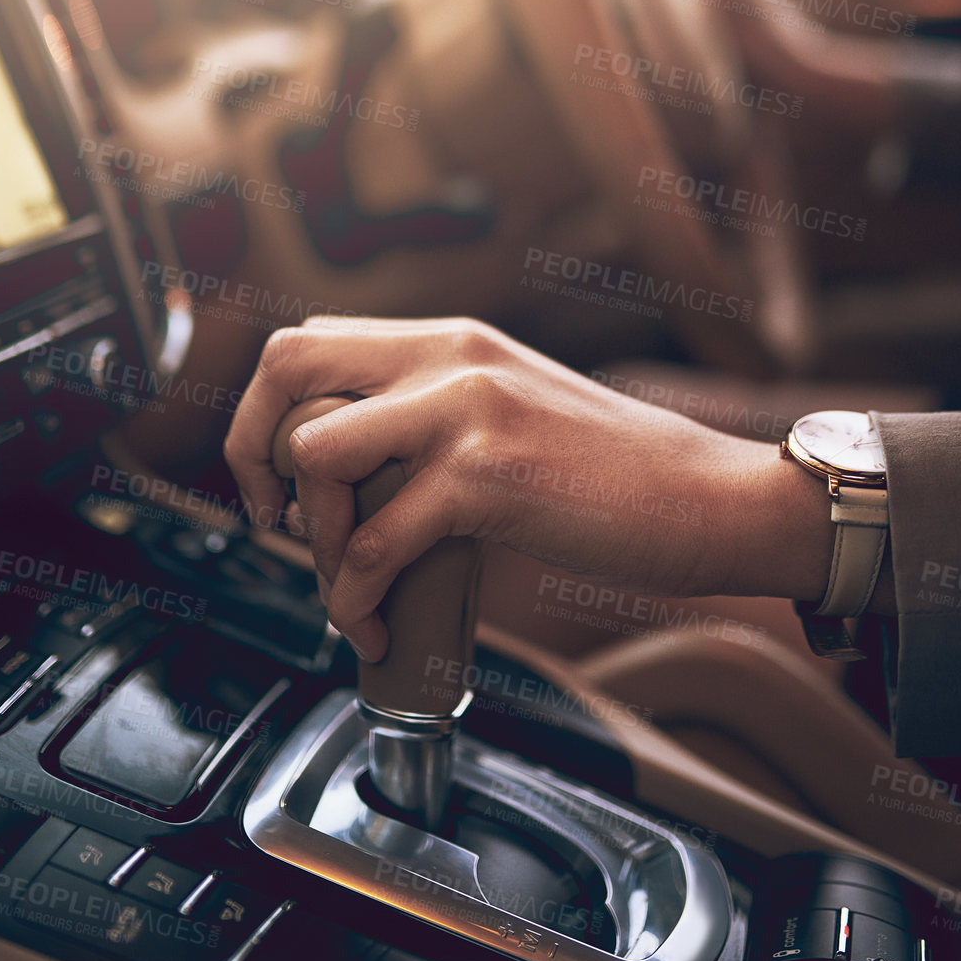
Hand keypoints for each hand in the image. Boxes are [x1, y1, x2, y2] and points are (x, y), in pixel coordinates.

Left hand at [224, 316, 835, 660]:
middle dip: (253, 449)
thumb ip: (434, 413)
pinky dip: (355, 596)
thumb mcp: (509, 407)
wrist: (707, 496)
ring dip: (316, 535)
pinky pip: (377, 540)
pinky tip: (375, 622)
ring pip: (318, 454)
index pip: (308, 340)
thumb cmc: (612, 471)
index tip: (274, 479)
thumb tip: (350, 466)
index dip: (265, 412)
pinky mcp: (490, 479)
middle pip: (288, 365)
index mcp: (450, 338)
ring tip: (346, 583)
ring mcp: (468, 411)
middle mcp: (450, 356)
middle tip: (273, 516)